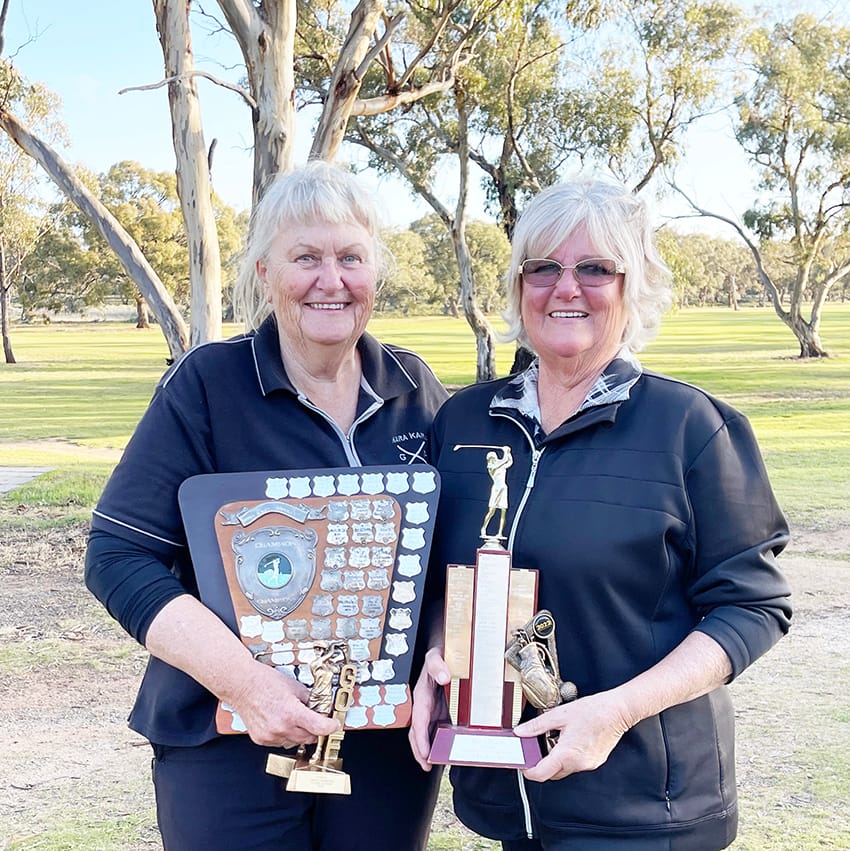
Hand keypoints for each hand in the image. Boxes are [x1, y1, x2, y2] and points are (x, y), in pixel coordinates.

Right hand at [228, 660, 339, 747]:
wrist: (242, 685)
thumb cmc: (265, 682)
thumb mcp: (295, 686)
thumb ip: (309, 700)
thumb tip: (320, 709)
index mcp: (291, 713)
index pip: (319, 728)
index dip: (330, 726)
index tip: (334, 724)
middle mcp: (281, 727)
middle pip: (308, 737)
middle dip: (314, 729)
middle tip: (313, 718)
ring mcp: (270, 735)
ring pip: (294, 741)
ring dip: (298, 733)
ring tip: (291, 716)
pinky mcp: (261, 739)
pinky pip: (280, 742)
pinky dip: (284, 734)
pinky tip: (279, 721)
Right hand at [409, 647, 450, 770]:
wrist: (441, 653)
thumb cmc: (436, 655)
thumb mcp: (435, 655)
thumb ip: (437, 663)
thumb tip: (443, 676)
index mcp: (421, 695)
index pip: (418, 721)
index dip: (420, 738)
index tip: (424, 752)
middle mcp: (423, 705)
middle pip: (417, 733)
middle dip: (420, 751)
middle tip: (427, 766)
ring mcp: (431, 710)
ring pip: (425, 735)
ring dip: (428, 751)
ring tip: (435, 766)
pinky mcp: (439, 712)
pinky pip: (436, 730)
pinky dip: (438, 744)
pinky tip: (446, 753)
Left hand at [514, 691, 630, 781]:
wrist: (617, 711)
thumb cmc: (593, 711)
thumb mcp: (559, 715)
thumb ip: (537, 726)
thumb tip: (521, 732)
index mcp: (566, 754)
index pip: (541, 774)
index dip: (528, 771)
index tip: (522, 764)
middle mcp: (578, 764)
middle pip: (551, 774)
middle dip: (541, 764)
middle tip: (534, 748)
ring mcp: (587, 765)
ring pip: (563, 769)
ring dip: (555, 759)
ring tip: (555, 738)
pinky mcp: (594, 762)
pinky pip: (575, 765)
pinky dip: (567, 757)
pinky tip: (569, 740)